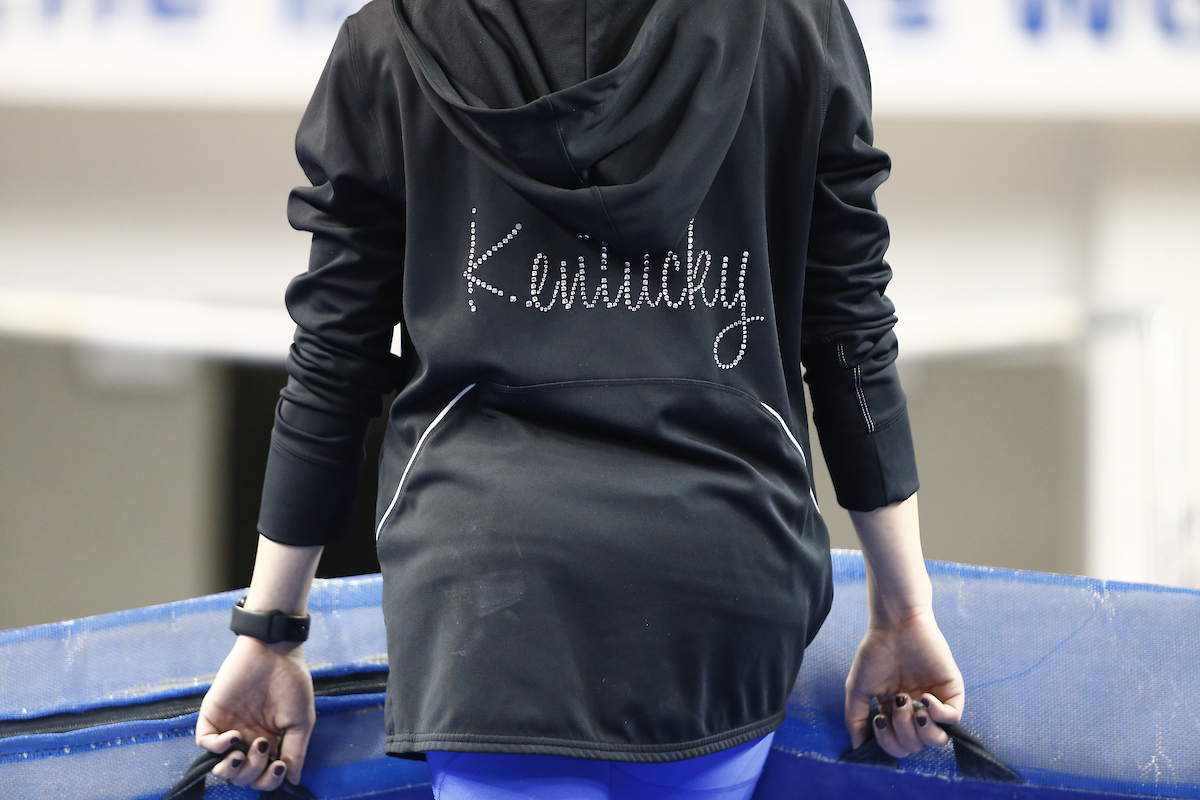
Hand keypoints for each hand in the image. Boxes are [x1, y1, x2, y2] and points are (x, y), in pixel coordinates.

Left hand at [195, 635, 315, 789]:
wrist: (275, 651)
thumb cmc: (292, 683)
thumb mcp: (301, 721)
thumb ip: (296, 752)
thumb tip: (293, 782)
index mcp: (270, 742)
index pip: (263, 776)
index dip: (268, 780)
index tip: (278, 766)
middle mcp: (248, 740)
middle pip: (242, 776)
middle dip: (252, 773)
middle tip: (263, 749)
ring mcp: (229, 729)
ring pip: (220, 766)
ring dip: (231, 769)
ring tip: (241, 755)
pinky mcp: (212, 716)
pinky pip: (204, 742)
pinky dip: (216, 747)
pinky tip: (233, 737)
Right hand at [844, 607, 964, 757]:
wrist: (895, 625)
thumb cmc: (875, 653)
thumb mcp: (858, 688)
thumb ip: (855, 719)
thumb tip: (857, 748)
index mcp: (894, 712)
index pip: (897, 745)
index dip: (888, 742)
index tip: (878, 718)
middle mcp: (916, 711)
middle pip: (915, 746)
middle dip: (903, 732)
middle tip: (897, 703)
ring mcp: (936, 702)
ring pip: (937, 740)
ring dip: (922, 731)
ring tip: (913, 708)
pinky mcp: (952, 691)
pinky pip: (954, 718)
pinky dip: (939, 715)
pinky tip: (926, 698)